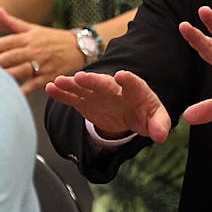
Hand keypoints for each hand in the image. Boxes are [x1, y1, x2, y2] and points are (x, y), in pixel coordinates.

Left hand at [0, 7, 84, 93]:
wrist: (79, 47)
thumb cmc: (53, 38)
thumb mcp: (33, 28)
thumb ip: (12, 22)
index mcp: (28, 38)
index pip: (6, 42)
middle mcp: (33, 50)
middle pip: (10, 56)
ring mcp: (41, 64)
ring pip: (20, 70)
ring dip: (6, 74)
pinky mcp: (48, 77)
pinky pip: (34, 84)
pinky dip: (24, 89)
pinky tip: (13, 94)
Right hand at [46, 70, 171, 142]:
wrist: (131, 113)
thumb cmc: (145, 113)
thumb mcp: (155, 119)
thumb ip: (159, 125)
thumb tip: (161, 136)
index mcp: (135, 91)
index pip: (133, 84)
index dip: (128, 80)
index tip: (122, 75)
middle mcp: (114, 88)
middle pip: (103, 82)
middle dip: (92, 80)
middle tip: (81, 77)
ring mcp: (98, 93)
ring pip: (83, 87)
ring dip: (71, 84)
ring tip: (59, 82)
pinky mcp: (85, 101)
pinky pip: (72, 97)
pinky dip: (61, 93)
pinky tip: (51, 88)